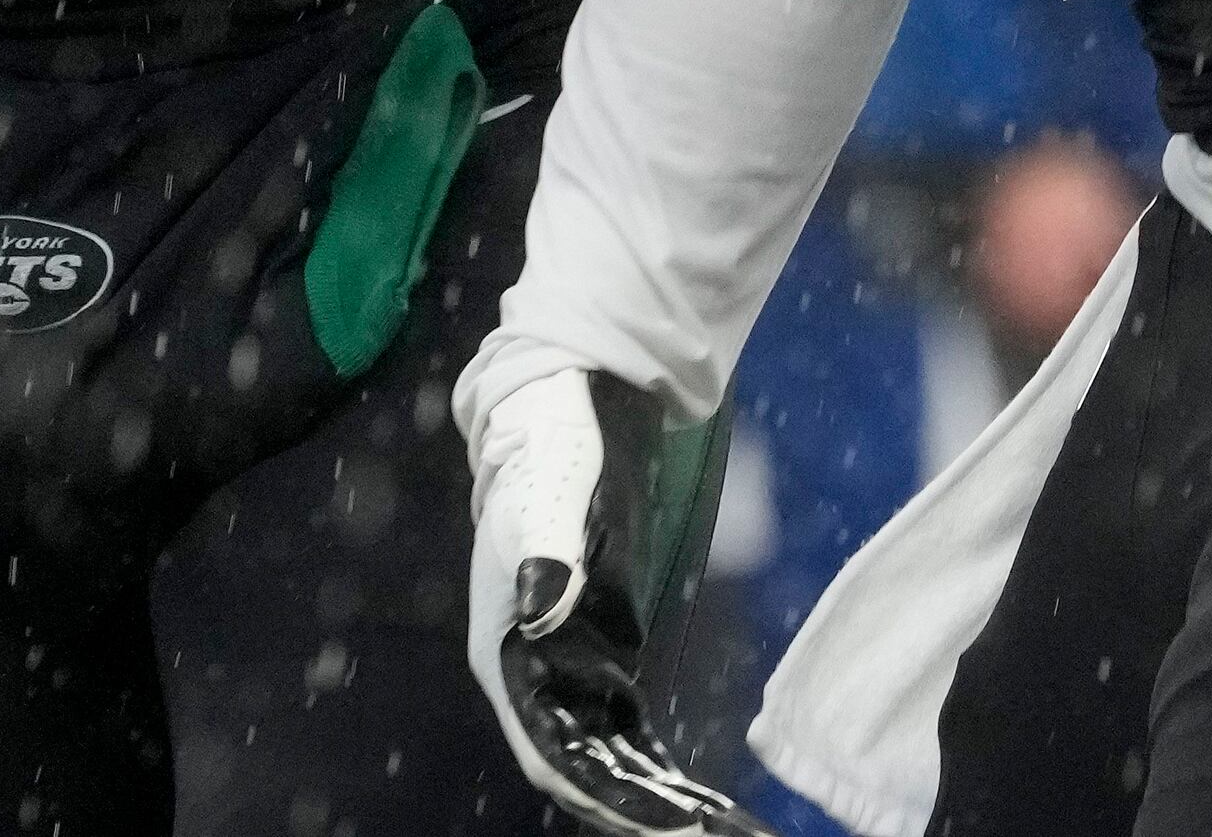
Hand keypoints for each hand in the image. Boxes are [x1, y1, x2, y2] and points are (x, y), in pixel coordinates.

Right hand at [461, 366, 766, 835]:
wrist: (563, 415)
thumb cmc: (549, 456)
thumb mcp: (546, 501)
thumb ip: (545, 557)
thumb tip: (540, 612)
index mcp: (502, 654)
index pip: (546, 749)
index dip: (596, 793)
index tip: (652, 822)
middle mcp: (527, 677)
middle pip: (576, 768)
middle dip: (631, 808)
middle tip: (700, 832)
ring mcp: (563, 671)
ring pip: (602, 759)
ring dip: (646, 797)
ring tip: (708, 826)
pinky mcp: (599, 656)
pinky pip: (623, 732)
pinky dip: (653, 767)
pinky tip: (696, 794)